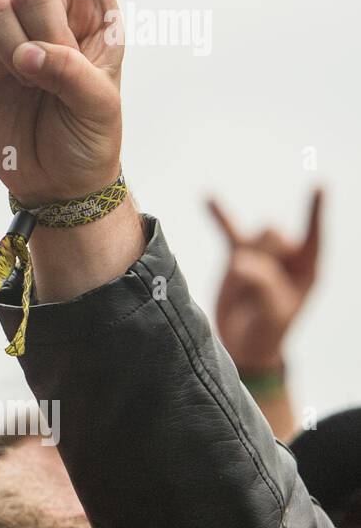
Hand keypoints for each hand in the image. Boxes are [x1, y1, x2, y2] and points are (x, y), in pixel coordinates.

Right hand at [0, 0, 122, 204]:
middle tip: (48, 76)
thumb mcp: (100, 107)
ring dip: (8, 46)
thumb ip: (70, 74)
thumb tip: (25, 57)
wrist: (50, 179)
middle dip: (42, 33)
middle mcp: (51, 16)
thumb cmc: (89, 138)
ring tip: (21, 81)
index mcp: (96, 18)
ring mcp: (8, 33)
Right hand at [209, 190, 322, 373]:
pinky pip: (228, 230)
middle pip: (274, 232)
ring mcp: (261, 255)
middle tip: (253, 280)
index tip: (320, 184)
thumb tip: (241, 262)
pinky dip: (219, 215)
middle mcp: (287, 257)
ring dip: (246, 252)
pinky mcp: (237, 256)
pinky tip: (207, 197)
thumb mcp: (273, 313)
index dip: (315, 211)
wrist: (243, 343)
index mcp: (307, 270)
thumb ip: (262, 285)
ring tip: (242, 281)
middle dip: (261, 251)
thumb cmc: (266, 330)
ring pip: (254, 234)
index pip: (314, 235)